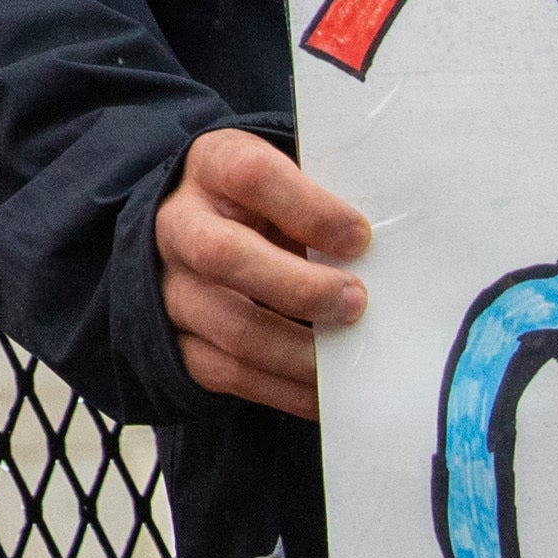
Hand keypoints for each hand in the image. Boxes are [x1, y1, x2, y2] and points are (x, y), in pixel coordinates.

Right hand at [160, 126, 370, 420]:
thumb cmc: (269, 202)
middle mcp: (179, 225)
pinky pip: (227, 373)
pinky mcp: (175, 341)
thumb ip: (326, 202)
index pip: (251, 176)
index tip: (359, 237)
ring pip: (230, 327)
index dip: (308, 208)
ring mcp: (171, 287)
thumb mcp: (290, 177)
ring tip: (350, 356)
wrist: (201, 227)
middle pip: (223, 255)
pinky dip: (285, 390)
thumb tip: (386, 253)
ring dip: (300, 351)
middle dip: (298, 287)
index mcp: (213, 166)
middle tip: (356, 302)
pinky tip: (327, 391)